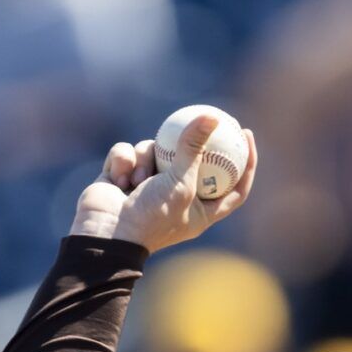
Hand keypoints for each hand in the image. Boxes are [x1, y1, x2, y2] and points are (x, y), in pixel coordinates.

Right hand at [68, 112, 256, 254]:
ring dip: (144, 160)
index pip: (234, 187)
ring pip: (154, 150)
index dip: (245, 163)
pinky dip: (123, 162)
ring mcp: (148, 187)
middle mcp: (177, 198)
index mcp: (200, 211)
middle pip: (192, 161)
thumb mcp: (180, 182)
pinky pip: (127, 154)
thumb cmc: (150, 216)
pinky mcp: (123, 177)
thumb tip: (212, 117)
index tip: (246, 136)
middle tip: (208, 116)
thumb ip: (194, 147)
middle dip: (195, 140)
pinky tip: (118, 178)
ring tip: (138, 179)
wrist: (105, 235)